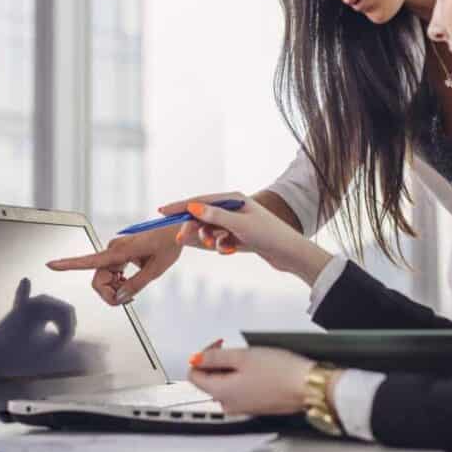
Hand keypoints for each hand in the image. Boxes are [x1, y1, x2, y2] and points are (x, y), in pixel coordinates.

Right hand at [45, 225, 181, 304]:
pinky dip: (117, 282)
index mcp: (120, 250)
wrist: (177, 230)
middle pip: (98, 279)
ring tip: (133, 289)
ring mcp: (115, 251)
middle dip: (108, 293)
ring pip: (104, 278)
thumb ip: (136, 285)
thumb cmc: (168, 244)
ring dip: (115, 289)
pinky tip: (129, 283)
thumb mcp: (155, 269)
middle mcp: (113, 250)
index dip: (68, 264)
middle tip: (129, 299)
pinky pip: (110, 273)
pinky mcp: (119, 254)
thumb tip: (119, 297)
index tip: (51, 264)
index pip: (90, 260)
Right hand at [160, 192, 333, 284]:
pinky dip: (221, 246)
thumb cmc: (268, 235)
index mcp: (234, 198)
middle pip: (203, 216)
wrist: (289, 253)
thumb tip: (192, 206)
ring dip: (209, 238)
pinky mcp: (239, 236)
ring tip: (217, 246)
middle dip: (193, 228)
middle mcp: (233, 208)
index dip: (180, 206)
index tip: (162, 212)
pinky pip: (220, 240)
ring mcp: (236, 222)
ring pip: (211, 230)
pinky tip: (230, 250)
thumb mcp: (239, 225)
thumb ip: (214, 216)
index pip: (200, 199)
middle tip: (181, 239)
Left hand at [188, 345, 316, 414]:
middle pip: (210, 381)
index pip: (194, 375)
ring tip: (251, 357)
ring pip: (226, 384)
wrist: (306, 387)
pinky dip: (244, 376)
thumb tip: (198, 358)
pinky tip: (260, 368)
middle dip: (218, 362)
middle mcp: (229, 405)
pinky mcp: (256, 405)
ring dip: (232, 368)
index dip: (202, 356)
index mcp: (221, 393)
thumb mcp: (243, 356)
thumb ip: (216, 357)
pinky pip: (241, 390)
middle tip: (235, 348)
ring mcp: (243, 407)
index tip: (216, 346)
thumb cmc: (280, 372)